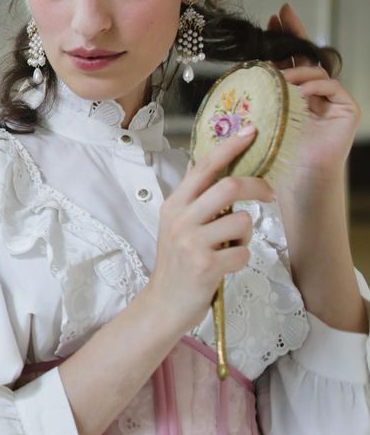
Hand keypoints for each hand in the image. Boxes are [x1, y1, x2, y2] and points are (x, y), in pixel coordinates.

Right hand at [146, 127, 268, 333]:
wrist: (164, 302)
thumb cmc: (178, 262)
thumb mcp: (178, 225)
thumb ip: (196, 200)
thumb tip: (220, 170)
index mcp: (173, 204)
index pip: (204, 167)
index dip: (229, 147)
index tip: (251, 132)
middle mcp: (179, 219)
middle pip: (228, 186)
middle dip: (256, 187)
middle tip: (270, 194)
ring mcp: (191, 242)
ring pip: (242, 221)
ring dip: (247, 234)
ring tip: (233, 245)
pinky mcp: (205, 265)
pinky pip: (243, 253)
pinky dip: (242, 258)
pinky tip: (227, 264)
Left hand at [267, 4, 358, 175]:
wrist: (295, 175)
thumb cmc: (277, 149)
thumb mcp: (263, 113)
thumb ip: (261, 91)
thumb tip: (245, 68)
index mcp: (294, 91)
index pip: (290, 58)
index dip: (284, 36)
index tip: (274, 16)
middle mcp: (315, 91)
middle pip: (306, 55)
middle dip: (294, 32)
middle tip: (282, 14)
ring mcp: (332, 98)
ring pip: (316, 71)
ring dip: (297, 71)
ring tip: (280, 78)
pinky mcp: (346, 108)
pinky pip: (332, 87)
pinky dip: (315, 86)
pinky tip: (300, 92)